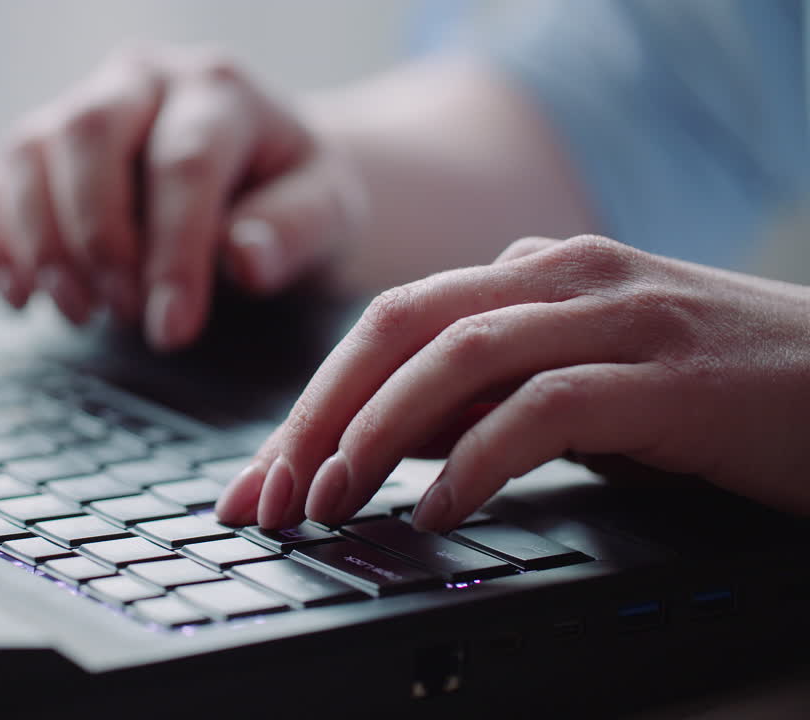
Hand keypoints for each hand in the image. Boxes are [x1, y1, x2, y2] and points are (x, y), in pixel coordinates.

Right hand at [0, 44, 365, 349]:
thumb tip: (243, 258)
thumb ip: (295, 231)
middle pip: (87, 133)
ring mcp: (77, 107)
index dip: (174, 252)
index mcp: (218, 89)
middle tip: (123, 313)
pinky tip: (21, 299)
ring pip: (26, 152)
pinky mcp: (37, 151)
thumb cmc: (293, 197)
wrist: (261, 179)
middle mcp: (139, 80)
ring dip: (41, 244)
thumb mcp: (327, 214)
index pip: (183, 161)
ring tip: (81, 314)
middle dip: (97, 236)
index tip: (173, 331)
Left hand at [215, 235, 809, 530]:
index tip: (260, 479)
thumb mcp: (580, 386)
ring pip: (459, 353)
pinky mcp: (668, 376)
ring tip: (330, 500)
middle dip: (317, 413)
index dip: (310, 401)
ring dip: (377, 431)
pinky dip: (478, 457)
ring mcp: (617, 318)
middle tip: (269, 495)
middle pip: (399, 327)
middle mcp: (563, 277)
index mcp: (533, 273)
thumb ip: (487, 396)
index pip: (389, 324)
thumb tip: (384, 442)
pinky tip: (438, 508)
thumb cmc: (712, 391)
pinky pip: (547, 407)